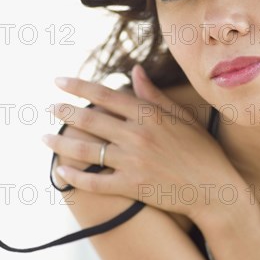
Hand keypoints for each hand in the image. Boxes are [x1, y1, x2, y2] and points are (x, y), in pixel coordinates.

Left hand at [42, 64, 245, 224]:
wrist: (215, 190)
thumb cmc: (202, 151)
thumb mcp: (181, 117)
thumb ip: (154, 95)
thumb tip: (134, 70)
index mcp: (150, 115)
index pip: (106, 95)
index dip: (79, 86)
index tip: (59, 81)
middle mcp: (138, 135)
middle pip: (91, 120)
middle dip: (64, 111)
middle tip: (49, 107)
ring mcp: (133, 162)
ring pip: (87, 150)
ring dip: (61, 142)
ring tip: (45, 137)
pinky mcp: (132, 186)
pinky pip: (95, 181)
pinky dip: (75, 177)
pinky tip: (61, 171)